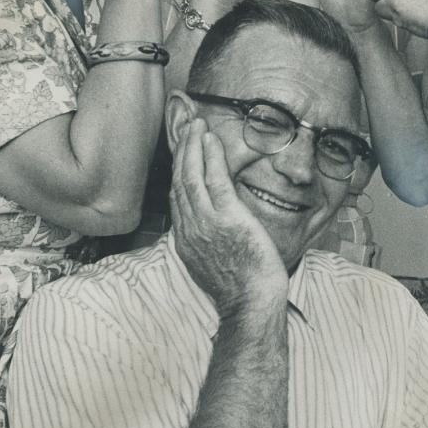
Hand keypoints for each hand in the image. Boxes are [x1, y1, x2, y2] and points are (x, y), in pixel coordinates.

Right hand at [169, 118, 287, 313]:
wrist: (250, 302)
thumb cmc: (240, 287)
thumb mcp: (212, 263)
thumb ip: (206, 242)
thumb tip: (210, 228)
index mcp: (186, 239)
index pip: (177, 196)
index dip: (178, 171)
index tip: (181, 154)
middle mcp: (190, 227)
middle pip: (179, 180)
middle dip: (182, 151)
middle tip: (186, 127)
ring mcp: (206, 221)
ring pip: (192, 175)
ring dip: (193, 146)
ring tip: (197, 125)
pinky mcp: (227, 216)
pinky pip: (214, 179)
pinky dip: (210, 156)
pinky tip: (210, 140)